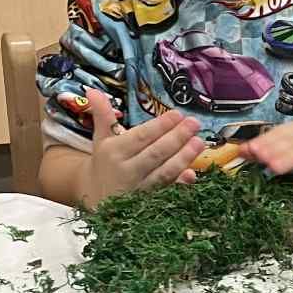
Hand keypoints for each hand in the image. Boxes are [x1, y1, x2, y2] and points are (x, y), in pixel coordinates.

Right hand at [81, 90, 203, 207]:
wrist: (95, 198)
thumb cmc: (104, 163)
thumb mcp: (101, 139)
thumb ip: (102, 115)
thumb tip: (92, 90)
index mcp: (114, 152)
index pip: (140, 137)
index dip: (160, 126)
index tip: (177, 114)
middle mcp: (127, 171)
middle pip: (155, 153)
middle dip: (176, 138)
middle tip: (194, 123)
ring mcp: (139, 189)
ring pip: (164, 173)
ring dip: (183, 158)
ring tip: (200, 142)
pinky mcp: (149, 202)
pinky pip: (167, 192)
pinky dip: (179, 184)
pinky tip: (192, 175)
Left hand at [241, 122, 292, 176]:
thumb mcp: (291, 150)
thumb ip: (267, 151)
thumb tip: (241, 151)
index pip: (279, 133)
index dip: (264, 140)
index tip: (248, 149)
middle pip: (289, 141)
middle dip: (273, 148)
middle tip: (258, 155)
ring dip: (289, 156)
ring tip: (274, 165)